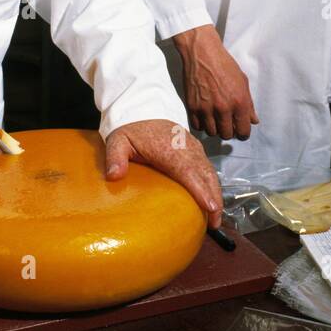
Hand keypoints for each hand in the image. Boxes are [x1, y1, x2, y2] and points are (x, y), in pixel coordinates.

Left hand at [105, 119, 223, 228]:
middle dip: (214, 198)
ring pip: (210, 171)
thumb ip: (115, 158)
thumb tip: (114, 176)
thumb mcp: (117, 141)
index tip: (210, 206)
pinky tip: (212, 198)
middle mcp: (185, 148)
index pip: (188, 171)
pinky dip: (212, 183)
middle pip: (205, 174)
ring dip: (216, 192)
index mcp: (168, 149)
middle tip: (216, 222)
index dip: (200, 189)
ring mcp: (192, 147)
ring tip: (216, 216)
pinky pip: (208, 167)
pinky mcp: (194, 148)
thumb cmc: (130, 128)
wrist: (142, 107)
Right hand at [171, 24, 257, 140]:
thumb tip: (254, 120)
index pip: (243, 131)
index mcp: (239, 102)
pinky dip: (202, 124)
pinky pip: (197, 126)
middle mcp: (223, 108)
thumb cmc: (224, 64)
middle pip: (226, 134)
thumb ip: (249, 104)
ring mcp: (206, 108)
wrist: (202, 53)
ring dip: (215, 128)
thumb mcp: (242, 82)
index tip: (240, 130)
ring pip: (211, 132)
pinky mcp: (192, 106)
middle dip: (228, 131)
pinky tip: (205, 116)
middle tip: (227, 123)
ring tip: (215, 118)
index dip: (243, 133)